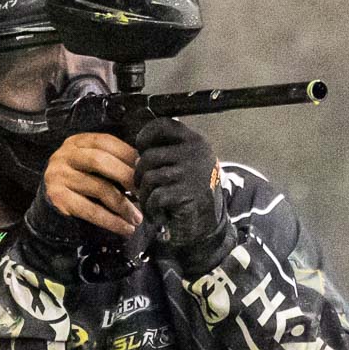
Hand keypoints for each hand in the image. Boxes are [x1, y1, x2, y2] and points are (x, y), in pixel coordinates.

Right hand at [43, 132, 143, 239]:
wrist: (51, 208)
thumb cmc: (80, 186)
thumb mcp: (93, 168)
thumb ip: (112, 163)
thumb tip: (145, 170)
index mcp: (76, 143)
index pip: (106, 142)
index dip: (128, 154)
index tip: (146, 169)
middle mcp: (64, 156)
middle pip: (100, 161)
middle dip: (127, 177)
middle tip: (144, 192)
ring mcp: (58, 176)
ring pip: (98, 188)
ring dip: (123, 205)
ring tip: (138, 217)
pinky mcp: (57, 198)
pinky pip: (90, 210)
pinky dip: (112, 220)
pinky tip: (125, 228)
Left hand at [134, 118, 225, 256]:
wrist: (210, 224)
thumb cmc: (194, 192)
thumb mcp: (188, 164)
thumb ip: (169, 153)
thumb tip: (138, 155)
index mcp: (195, 141)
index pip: (164, 125)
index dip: (146, 135)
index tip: (141, 148)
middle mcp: (194, 153)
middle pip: (149, 156)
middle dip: (139, 174)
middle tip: (141, 187)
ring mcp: (190, 173)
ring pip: (149, 177)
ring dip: (144, 194)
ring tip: (150, 203)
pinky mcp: (184, 193)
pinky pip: (155, 196)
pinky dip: (152, 208)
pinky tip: (158, 214)